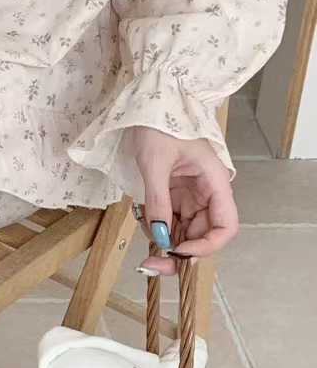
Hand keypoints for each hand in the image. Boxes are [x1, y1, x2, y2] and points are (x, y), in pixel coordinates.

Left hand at [127, 126, 238, 275]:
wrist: (148, 101)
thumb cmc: (158, 123)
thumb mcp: (155, 163)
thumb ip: (159, 202)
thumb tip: (161, 238)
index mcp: (214, 182)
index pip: (225, 226)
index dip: (206, 246)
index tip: (179, 253)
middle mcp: (206, 191)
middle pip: (202, 234)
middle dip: (179, 252)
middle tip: (150, 266)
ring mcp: (189, 193)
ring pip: (183, 230)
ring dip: (163, 240)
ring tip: (142, 229)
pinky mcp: (174, 192)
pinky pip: (168, 218)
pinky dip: (155, 225)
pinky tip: (141, 218)